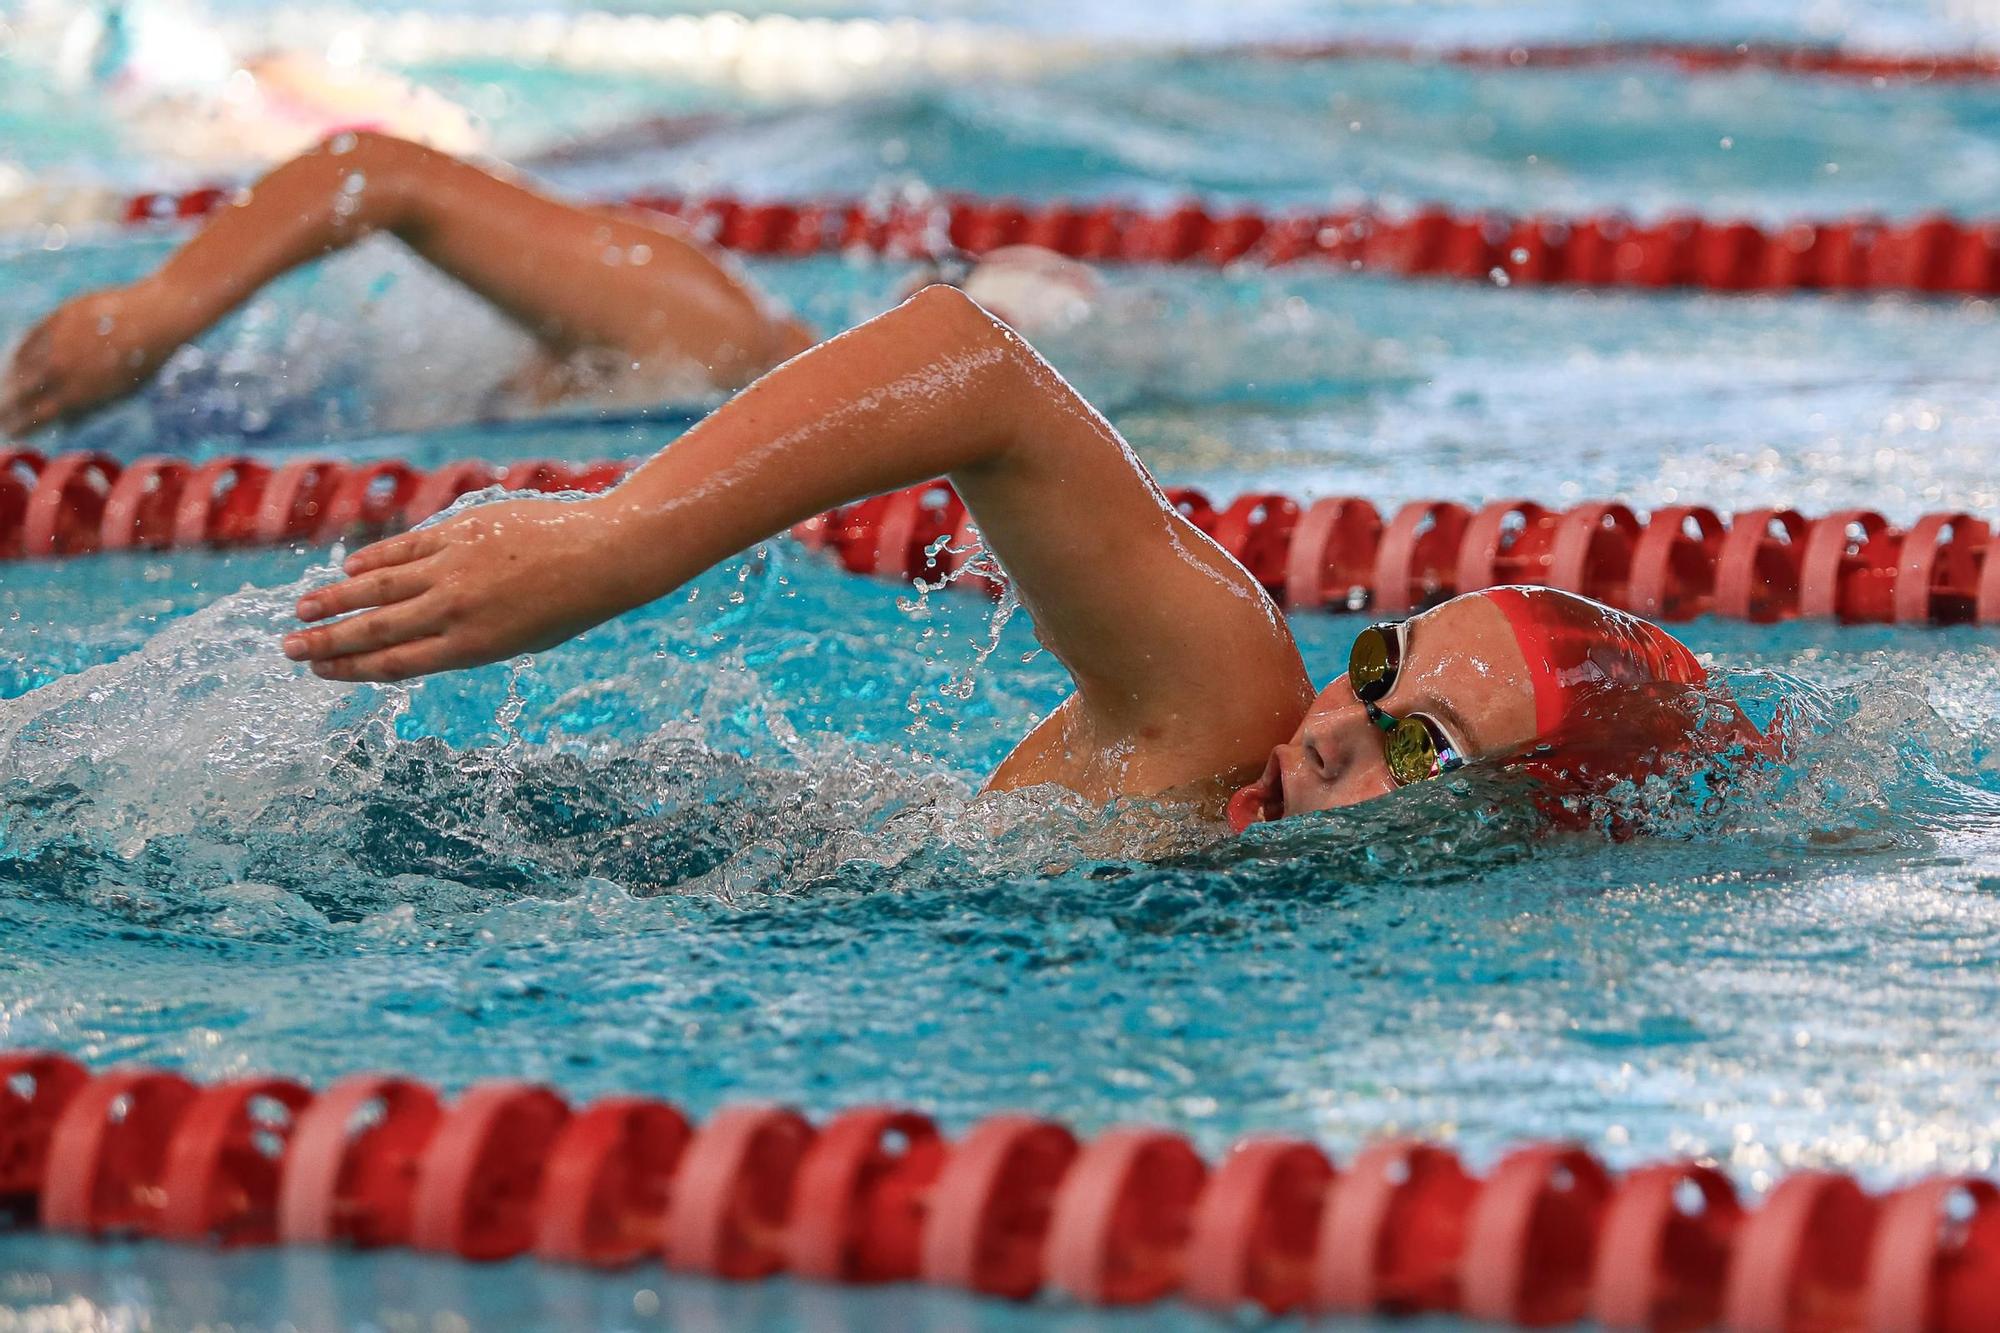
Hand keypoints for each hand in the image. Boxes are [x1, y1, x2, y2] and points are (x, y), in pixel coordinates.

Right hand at [1, 281, 187, 433]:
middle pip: (21, 393)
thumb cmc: (144, 361)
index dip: (20, 426)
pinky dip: (19, 351)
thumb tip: (65, 424)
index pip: (36, 416)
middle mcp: (60, 370)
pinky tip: (14, 360)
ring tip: (4, 389)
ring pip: (21, 365)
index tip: (9, 431)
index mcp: (77, 395)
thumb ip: (89, 408)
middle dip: (6, 407)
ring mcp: (55, 342)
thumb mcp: (120, 394)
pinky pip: (30, 337)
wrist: (156, 319)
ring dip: (10, 379)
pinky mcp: (56, 318)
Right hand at [282, 496, 641, 681]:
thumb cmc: (567, 605)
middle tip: (288, 649)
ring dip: (335, 598)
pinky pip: (405, 549)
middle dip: (326, 641)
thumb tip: (420, 632)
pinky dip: (374, 559)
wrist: (601, 556)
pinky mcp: (457, 533)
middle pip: (374, 629)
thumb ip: (466, 638)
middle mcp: (453, 611)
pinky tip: (349, 569)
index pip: (394, 662)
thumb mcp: (517, 639)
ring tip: (301, 610)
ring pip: (378, 587)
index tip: (319, 671)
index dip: (350, 668)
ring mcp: (452, 569)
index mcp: (470, 647)